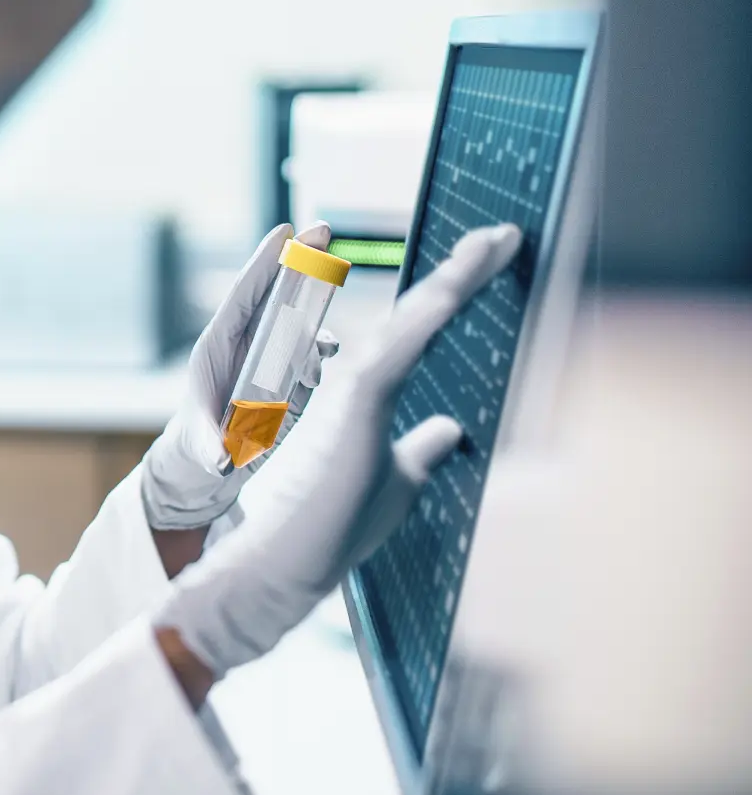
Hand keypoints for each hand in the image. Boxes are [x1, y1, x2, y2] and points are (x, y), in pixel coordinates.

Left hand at [140, 221, 341, 530]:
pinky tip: (328, 358)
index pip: (243, 295)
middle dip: (299, 261)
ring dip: (317, 316)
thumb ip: (210, 449)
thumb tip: (222, 462)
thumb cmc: (196, 447)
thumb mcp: (199, 447)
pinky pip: (312, 355)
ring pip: (298, 323)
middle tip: (323, 228)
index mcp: (218, 346)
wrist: (210, 467)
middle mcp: (247, 345)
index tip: (284, 231)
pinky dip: (322, 352)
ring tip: (326, 343)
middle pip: (275, 294)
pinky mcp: (291, 379)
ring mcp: (271, 359)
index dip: (263, 263)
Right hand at [154, 223, 523, 676]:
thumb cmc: (332, 526)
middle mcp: (361, 378)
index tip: (494, 260)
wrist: (289, 560)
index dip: (457, 295)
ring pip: (414, 319)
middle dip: (465, 272)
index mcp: (370, 393)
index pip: (420, 333)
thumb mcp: (398, 481)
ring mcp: (356, 385)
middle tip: (506, 234)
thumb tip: (450, 429)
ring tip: (494, 243)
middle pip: (421, 314)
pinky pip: (401, 346)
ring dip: (457, 280)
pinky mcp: (357, 399)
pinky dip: (430, 314)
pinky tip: (459, 286)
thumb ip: (421, 449)